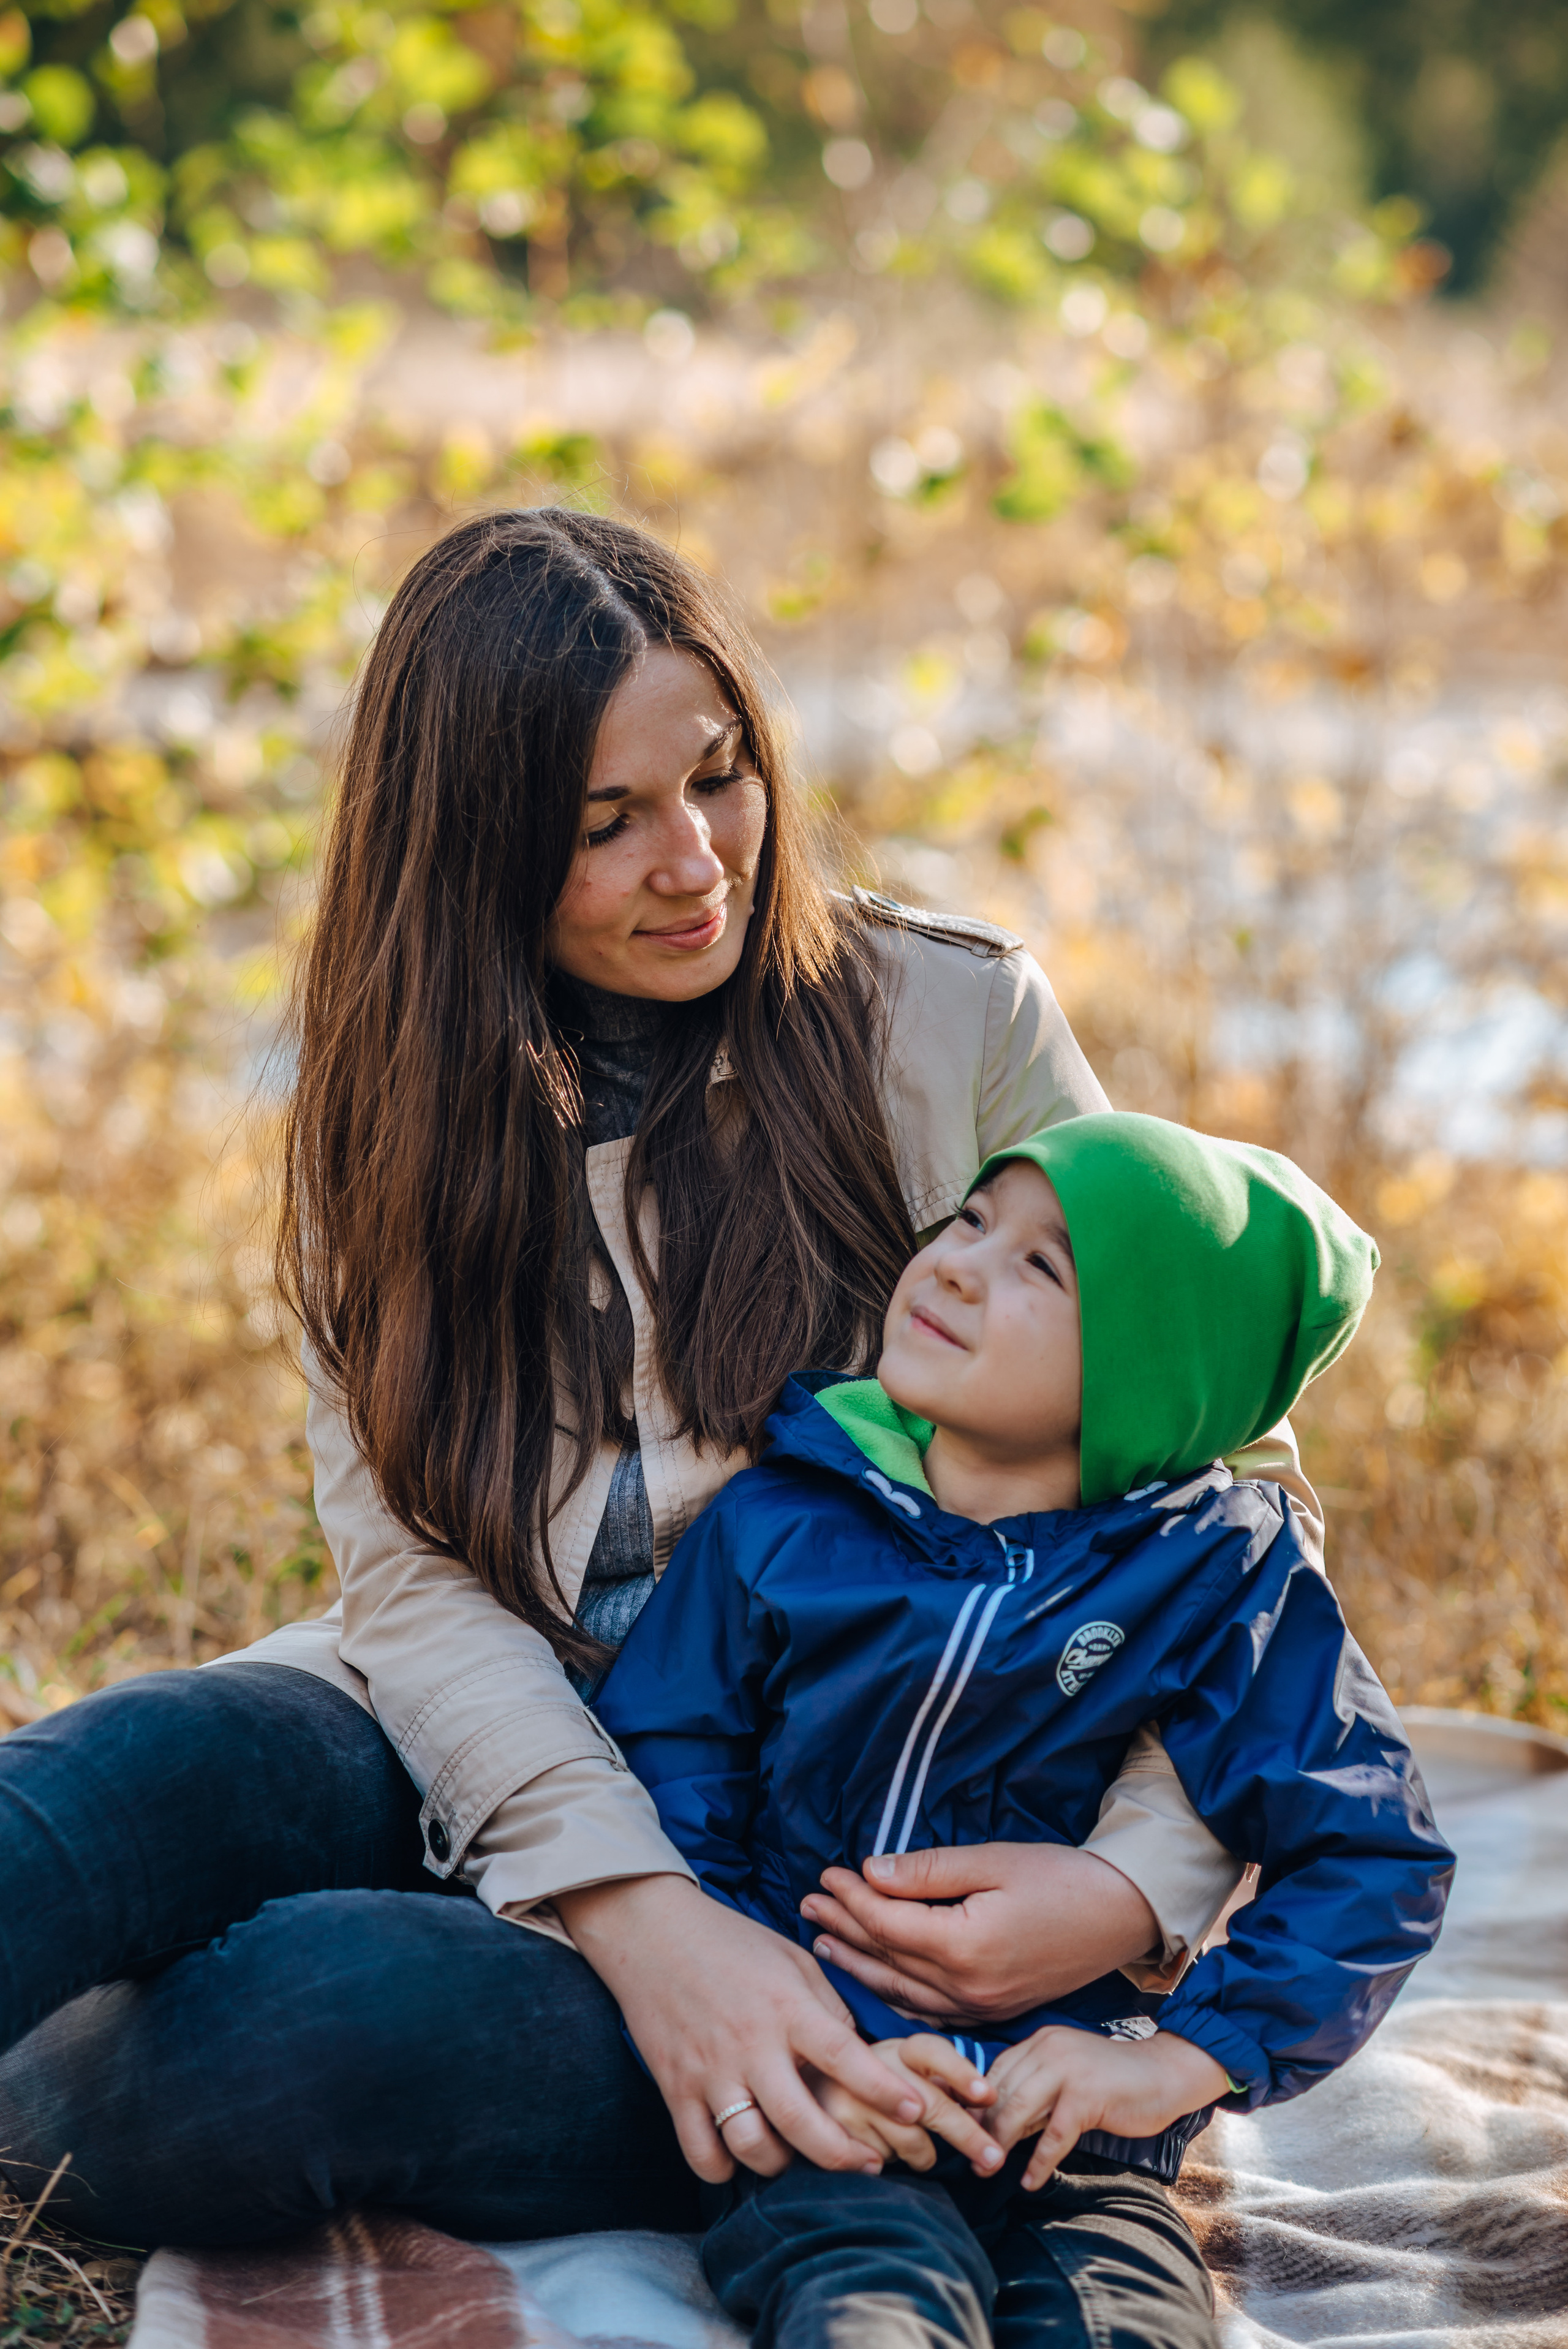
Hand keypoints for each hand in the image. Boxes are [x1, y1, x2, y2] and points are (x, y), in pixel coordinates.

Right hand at [556, 1873, 926, 2183]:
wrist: (652, 1930)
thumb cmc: (732, 1942)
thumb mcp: (792, 1958)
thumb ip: (828, 2006)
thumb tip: (861, 2054)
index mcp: (786, 2006)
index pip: (844, 2057)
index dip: (885, 2091)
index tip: (917, 2111)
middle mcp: (750, 2044)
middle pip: (803, 2122)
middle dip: (844, 2155)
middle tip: (870, 2162)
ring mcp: (709, 2071)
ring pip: (753, 2147)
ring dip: (784, 2164)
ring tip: (801, 2156)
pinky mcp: (675, 2087)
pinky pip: (702, 2153)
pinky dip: (725, 2168)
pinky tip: (743, 2156)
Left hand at [800, 1844, 1160, 2025]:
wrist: (1121, 1916)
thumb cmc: (1060, 1879)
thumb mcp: (992, 1860)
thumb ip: (927, 1872)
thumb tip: (870, 1872)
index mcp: (964, 1946)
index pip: (887, 1924)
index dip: (851, 1898)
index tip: (825, 1874)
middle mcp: (967, 1987)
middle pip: (887, 1959)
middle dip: (844, 1929)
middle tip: (807, 1906)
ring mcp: (981, 2007)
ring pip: (902, 1992)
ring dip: (860, 1965)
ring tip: (824, 1943)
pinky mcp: (994, 2012)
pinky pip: (929, 2011)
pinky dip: (895, 1994)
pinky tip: (876, 1981)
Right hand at [809, 2036, 1002, 2176]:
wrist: (806, 2090)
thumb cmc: (873, 2088)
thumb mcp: (904, 2075)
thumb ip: (938, 2084)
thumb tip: (987, 2102)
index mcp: (898, 2049)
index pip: (932, 2051)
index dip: (961, 2072)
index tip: (989, 2096)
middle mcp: (874, 2066)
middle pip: (931, 2105)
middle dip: (968, 2135)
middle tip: (994, 2159)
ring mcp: (853, 2097)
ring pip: (912, 2141)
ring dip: (922, 2156)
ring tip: (911, 2149)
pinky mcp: (838, 2130)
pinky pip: (884, 2161)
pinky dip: (889, 2164)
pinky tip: (877, 2150)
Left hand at [985, 2028, 1229, 2189]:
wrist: (1162, 2073)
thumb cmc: (1112, 2080)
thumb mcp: (1066, 2077)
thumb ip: (1036, 2093)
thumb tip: (998, 2123)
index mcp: (1040, 2042)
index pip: (994, 2072)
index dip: (976, 2105)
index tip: (962, 2132)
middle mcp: (1048, 2048)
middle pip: (1001, 2092)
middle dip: (983, 2128)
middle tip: (972, 2160)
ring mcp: (1067, 2070)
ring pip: (1019, 2109)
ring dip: (1001, 2144)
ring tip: (990, 2171)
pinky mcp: (1087, 2096)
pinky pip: (1054, 2136)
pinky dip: (1039, 2162)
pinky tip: (1030, 2182)